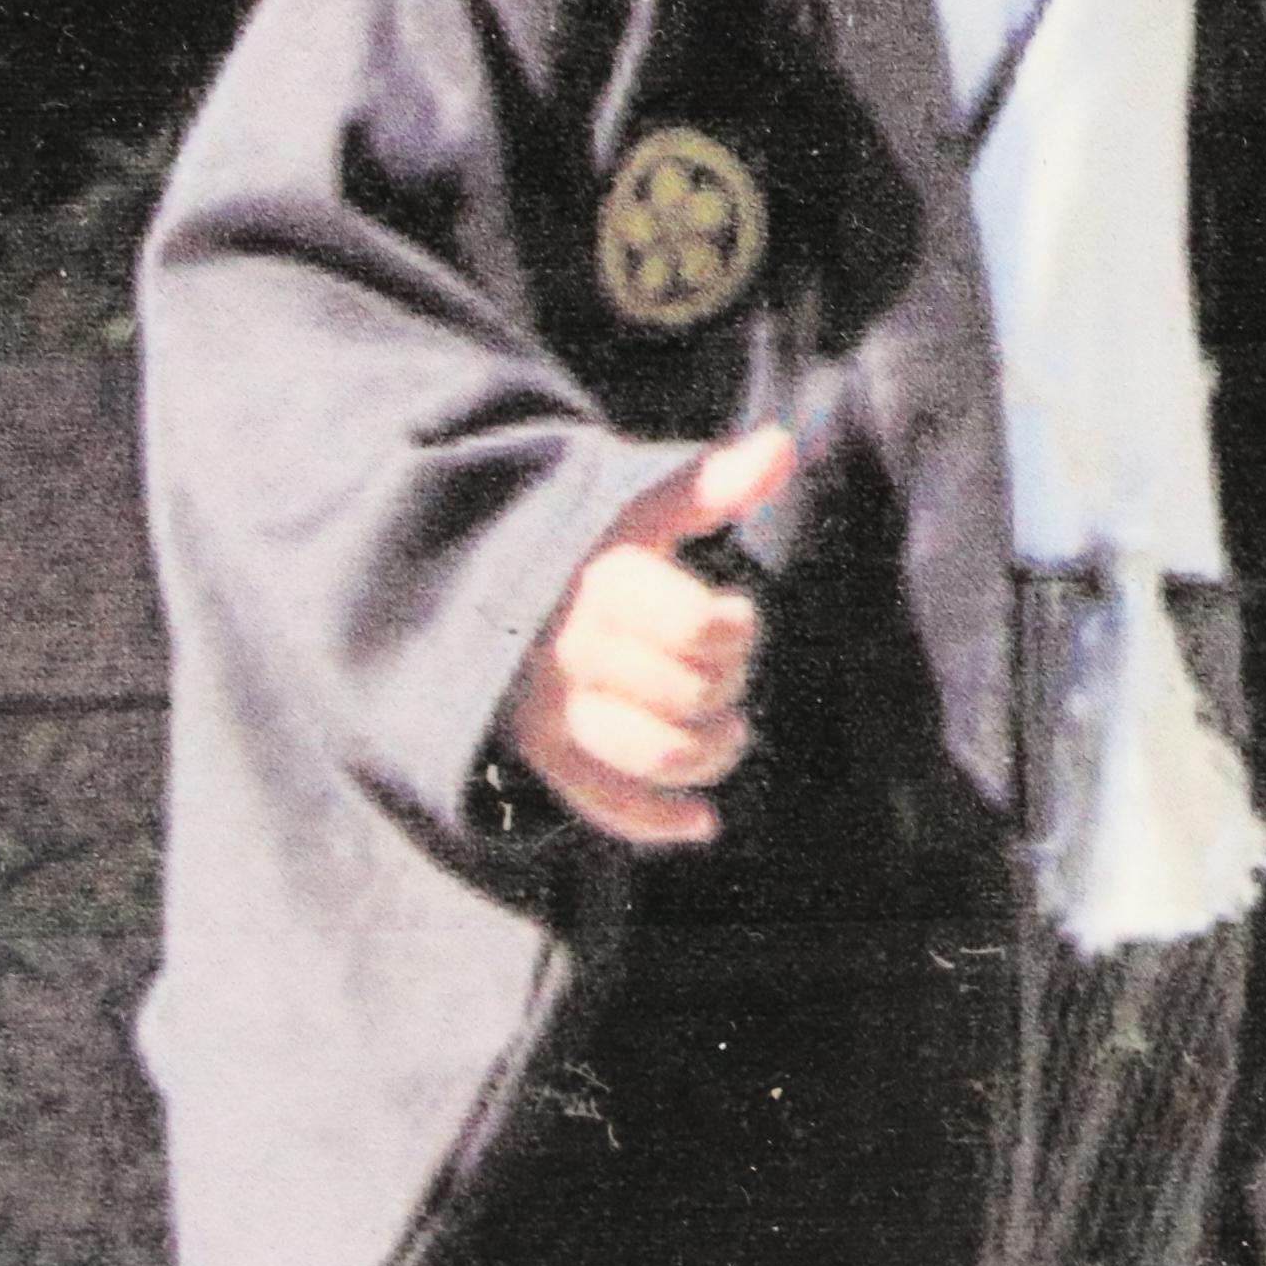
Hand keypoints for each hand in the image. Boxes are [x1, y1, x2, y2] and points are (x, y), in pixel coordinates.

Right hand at [507, 425, 796, 847]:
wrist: (482, 583)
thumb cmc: (588, 541)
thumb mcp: (640, 502)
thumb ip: (711, 484)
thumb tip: (782, 445)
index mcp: (603, 581)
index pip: (700, 628)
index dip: (737, 629)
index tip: (735, 614)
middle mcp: (572, 648)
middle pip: (688, 692)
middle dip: (728, 682)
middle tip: (727, 664)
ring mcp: (551, 707)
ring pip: (653, 754)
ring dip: (710, 751)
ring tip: (730, 731)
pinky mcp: (541, 756)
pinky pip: (603, 806)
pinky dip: (660, 821)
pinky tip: (705, 821)